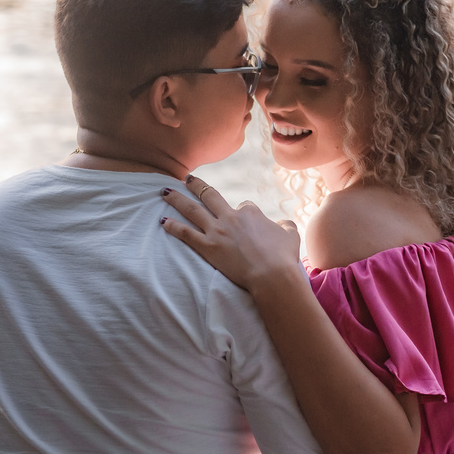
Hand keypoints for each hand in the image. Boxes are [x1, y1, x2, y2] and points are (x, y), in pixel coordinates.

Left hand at [160, 175, 301, 291]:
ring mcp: (217, 231)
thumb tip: (284, 224)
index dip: (243, 211)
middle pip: (210, 196)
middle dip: (197, 186)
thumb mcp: (291, 236)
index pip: (244, 206)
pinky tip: (162, 221)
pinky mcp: (207, 247)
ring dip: (177, 199)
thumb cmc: (283, 257)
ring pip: (192, 210)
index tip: (242, 217)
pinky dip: (173, 226)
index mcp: (251, 213)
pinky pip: (186, 234)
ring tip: (165, 191)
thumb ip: (286, 226)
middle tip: (188, 179)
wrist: (272, 275)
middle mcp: (231, 217)